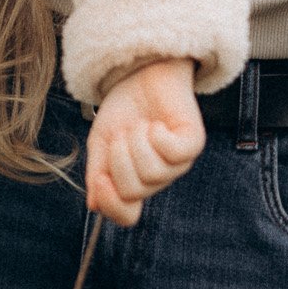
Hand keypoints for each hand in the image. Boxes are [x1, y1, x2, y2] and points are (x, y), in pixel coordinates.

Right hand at [86, 57, 205, 226]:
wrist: (139, 73)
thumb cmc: (123, 109)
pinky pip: (173, 154)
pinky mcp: (193, 142)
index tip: (99, 180)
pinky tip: (157, 124)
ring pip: (152, 173)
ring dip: (136, 143)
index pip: (127, 216)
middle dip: (119, 160)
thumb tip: (94, 205)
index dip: (111, 204)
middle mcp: (159, 177)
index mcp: (135, 181)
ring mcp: (178, 162)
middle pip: (133, 191)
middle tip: (122, 134)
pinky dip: (158, 136)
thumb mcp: (100, 143)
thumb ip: (97, 174)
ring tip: (139, 125)